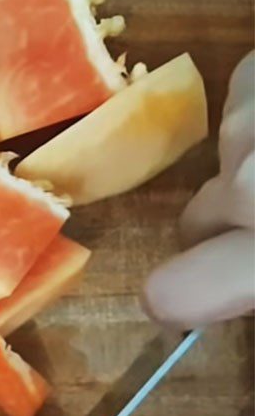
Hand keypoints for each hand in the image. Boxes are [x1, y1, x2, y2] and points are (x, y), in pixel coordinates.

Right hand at [144, 50, 253, 326]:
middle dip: (225, 229)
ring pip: (221, 165)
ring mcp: (250, 127)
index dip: (175, 305)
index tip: (194, 306)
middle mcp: (248, 187)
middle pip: (195, 222)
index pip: (170, 294)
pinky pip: (240, 109)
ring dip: (250, 173)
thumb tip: (218, 304)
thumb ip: (247, 286)